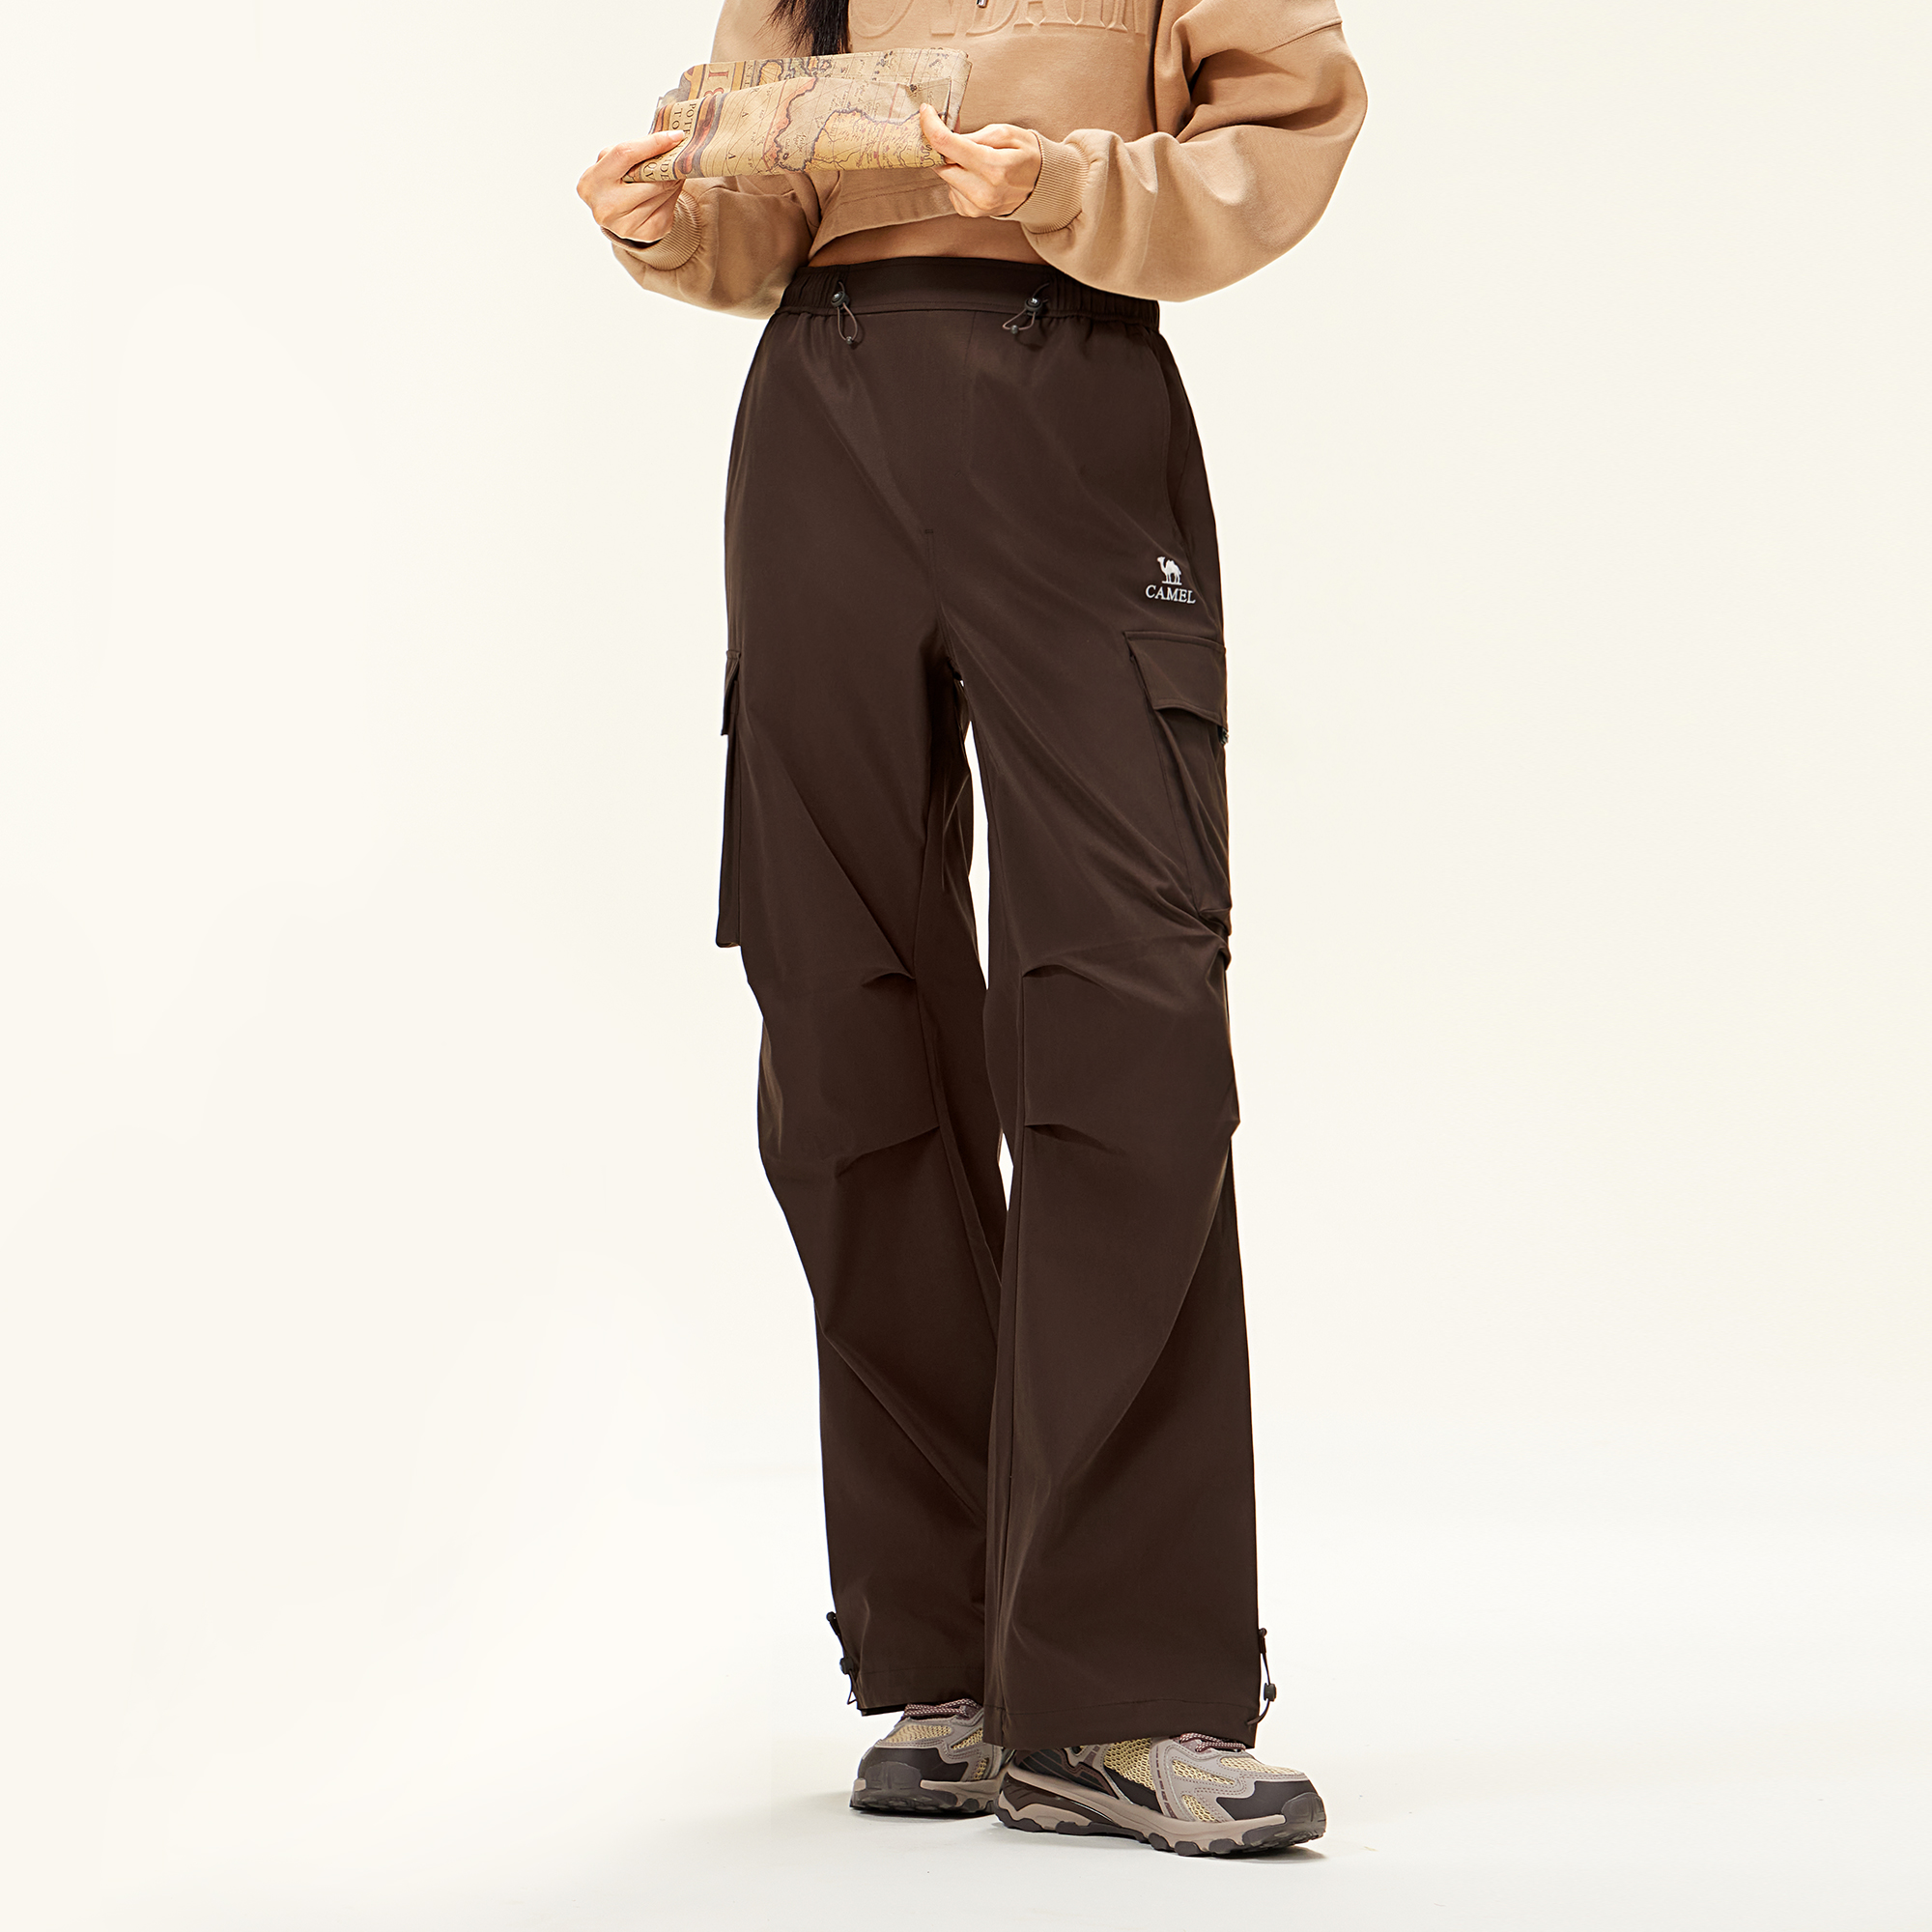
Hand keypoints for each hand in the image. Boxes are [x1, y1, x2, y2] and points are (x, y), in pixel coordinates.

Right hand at [577, 130, 688, 243]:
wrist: (612, 213)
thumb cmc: (613, 179)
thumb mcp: (611, 160)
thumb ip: (632, 151)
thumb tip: (669, 138)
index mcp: (592, 182)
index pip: (625, 154)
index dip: (652, 144)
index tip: (675, 136)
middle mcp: (606, 207)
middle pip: (649, 180)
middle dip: (667, 167)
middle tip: (679, 158)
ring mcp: (625, 224)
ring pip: (661, 195)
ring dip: (673, 181)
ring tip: (674, 172)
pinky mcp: (645, 234)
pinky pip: (667, 210)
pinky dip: (673, 197)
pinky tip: (670, 190)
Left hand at [919, 103, 1041, 219]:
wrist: (1042, 186)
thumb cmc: (1027, 155)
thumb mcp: (1006, 133)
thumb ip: (974, 134)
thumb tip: (945, 133)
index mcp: (993, 167)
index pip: (946, 145)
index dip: (931, 125)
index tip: (926, 112)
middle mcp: (982, 192)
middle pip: (941, 162)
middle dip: (945, 146)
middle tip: (958, 136)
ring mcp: (976, 206)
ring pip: (944, 177)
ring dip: (953, 164)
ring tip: (974, 159)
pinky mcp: (970, 212)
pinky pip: (950, 189)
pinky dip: (957, 179)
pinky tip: (975, 175)